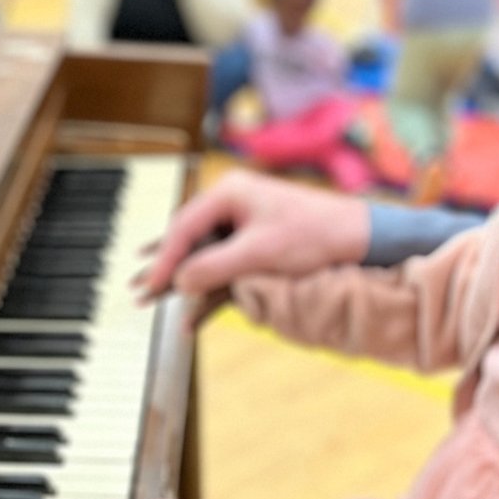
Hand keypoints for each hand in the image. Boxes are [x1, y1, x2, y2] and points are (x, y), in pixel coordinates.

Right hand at [133, 169, 370, 302]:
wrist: (360, 238)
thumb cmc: (314, 235)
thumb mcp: (259, 253)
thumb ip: (214, 267)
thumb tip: (179, 283)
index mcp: (230, 193)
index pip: (184, 226)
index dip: (164, 259)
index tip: (150, 286)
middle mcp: (233, 205)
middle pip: (188, 239)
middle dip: (165, 269)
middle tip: (138, 292)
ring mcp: (245, 225)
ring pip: (203, 254)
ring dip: (183, 279)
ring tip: (151, 298)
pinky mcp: (257, 245)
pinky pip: (224, 266)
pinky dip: (210, 286)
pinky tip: (191, 306)